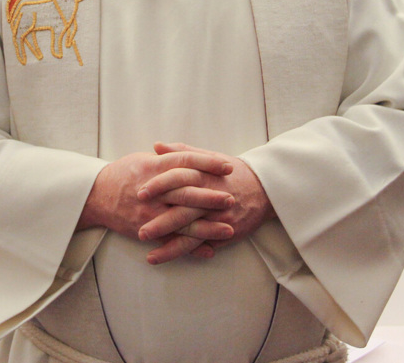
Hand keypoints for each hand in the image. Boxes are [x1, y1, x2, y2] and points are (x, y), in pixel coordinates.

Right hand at [77, 149, 234, 243]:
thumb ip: (168, 157)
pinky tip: (209, 250)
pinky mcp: (147, 230)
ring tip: (229, 229)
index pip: (185, 161)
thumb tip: (192, 153)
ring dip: (207, 227)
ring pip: (182, 221)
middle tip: (232, 198)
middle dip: (211, 196)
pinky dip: (191, 248)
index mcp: (154, 167)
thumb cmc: (124, 174)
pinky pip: (171, 241)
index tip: (228, 166)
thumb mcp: (144, 159)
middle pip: (186, 192)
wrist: (97, 196)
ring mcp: (150, 213)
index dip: (208, 163)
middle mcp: (153, 190)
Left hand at [137, 142, 275, 263]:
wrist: (264, 189)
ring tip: (149, 252)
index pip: (179, 179)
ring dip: (170, 244)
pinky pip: (202, 244)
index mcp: (205, 176)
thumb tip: (156, 146)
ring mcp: (218, 218)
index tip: (140, 192)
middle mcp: (211, 198)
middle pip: (184, 210)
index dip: (159, 185)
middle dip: (161, 222)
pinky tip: (168, 257)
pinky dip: (185, 252)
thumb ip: (182, 153)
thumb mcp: (209, 157)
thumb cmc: (231, 172)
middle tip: (139, 230)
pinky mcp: (224, 233)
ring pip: (192, 232)